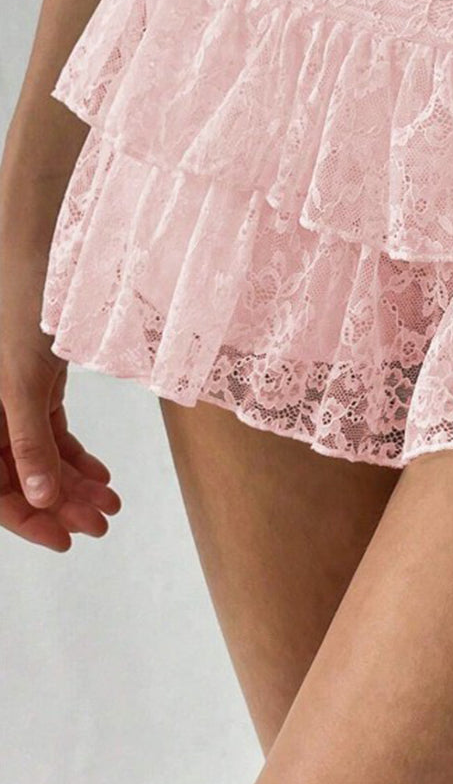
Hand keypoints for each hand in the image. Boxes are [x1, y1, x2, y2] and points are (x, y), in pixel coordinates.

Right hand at [0, 240, 120, 553]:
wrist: (49, 244)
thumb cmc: (23, 300)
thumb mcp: (22, 378)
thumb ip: (28, 441)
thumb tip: (39, 499)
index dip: (26, 520)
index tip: (66, 540)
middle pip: (17, 476)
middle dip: (60, 503)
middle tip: (104, 522)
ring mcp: (9, 394)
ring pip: (38, 455)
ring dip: (74, 482)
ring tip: (111, 502)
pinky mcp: (35, 379)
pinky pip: (50, 429)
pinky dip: (75, 454)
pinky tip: (100, 473)